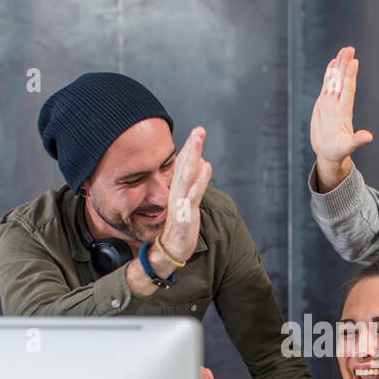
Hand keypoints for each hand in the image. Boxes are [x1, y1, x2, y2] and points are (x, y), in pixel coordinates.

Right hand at [157, 127, 212, 266]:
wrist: (171, 249)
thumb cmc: (180, 226)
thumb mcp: (186, 202)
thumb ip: (193, 183)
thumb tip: (202, 163)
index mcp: (178, 190)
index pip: (183, 165)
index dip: (189, 148)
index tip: (196, 132)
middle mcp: (177, 192)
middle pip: (184, 165)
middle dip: (191, 147)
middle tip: (199, 129)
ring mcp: (181, 202)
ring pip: (187, 175)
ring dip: (193, 156)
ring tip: (199, 139)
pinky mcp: (186, 213)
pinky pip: (194, 193)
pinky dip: (200, 179)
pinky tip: (207, 166)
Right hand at [310, 46, 372, 188]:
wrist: (329, 152)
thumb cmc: (338, 151)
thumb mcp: (347, 146)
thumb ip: (357, 141)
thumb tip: (368, 138)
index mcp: (343, 112)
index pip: (348, 90)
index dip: (350, 76)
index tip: (354, 62)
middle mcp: (338, 104)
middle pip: (342, 80)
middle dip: (345, 65)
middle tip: (349, 48)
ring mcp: (331, 103)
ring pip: (335, 80)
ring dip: (339, 65)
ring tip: (343, 50)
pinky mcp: (323, 104)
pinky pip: (327, 85)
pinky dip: (329, 74)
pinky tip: (332, 63)